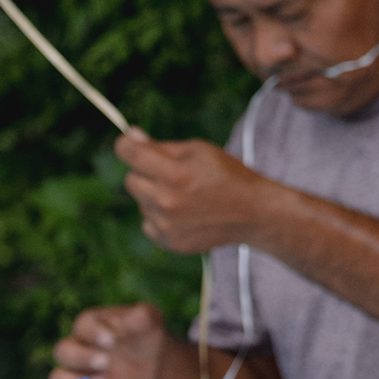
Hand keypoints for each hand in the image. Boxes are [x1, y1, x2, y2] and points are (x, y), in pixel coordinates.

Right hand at [50, 301, 169, 378]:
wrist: (152, 364)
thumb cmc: (146, 335)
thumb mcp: (150, 320)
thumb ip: (142, 316)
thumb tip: (135, 316)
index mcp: (90, 324)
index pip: (82, 326)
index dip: (93, 334)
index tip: (112, 341)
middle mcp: (77, 346)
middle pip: (62, 351)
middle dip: (81, 358)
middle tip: (106, 363)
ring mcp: (77, 371)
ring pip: (57, 378)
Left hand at [116, 130, 268, 253]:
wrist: (253, 213)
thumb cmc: (226, 175)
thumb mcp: (198, 150)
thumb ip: (161, 146)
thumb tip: (130, 136)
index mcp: (175, 174)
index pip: (130, 154)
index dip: (126, 144)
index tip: (129, 143)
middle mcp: (166, 202)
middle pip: (130, 180)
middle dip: (145, 173)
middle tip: (171, 174)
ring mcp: (166, 225)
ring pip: (140, 202)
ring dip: (154, 195)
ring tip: (185, 196)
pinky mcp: (169, 242)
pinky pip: (148, 223)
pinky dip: (159, 217)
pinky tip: (184, 213)